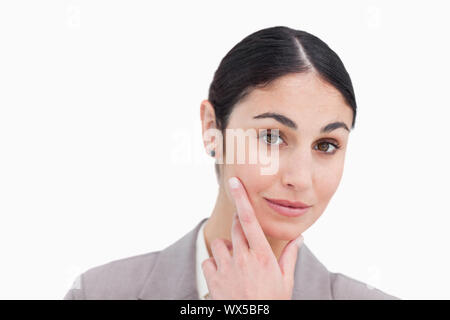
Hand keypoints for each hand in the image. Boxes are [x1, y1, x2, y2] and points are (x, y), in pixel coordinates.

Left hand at [201, 176, 303, 299]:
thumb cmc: (271, 302)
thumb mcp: (285, 281)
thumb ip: (290, 256)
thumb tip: (299, 238)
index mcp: (262, 255)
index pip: (249, 220)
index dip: (242, 199)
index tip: (234, 183)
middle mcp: (242, 257)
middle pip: (235, 227)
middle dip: (238, 226)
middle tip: (245, 238)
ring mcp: (226, 268)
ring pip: (219, 243)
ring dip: (226, 248)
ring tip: (235, 261)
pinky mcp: (213, 279)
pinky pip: (209, 260)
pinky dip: (214, 263)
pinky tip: (224, 273)